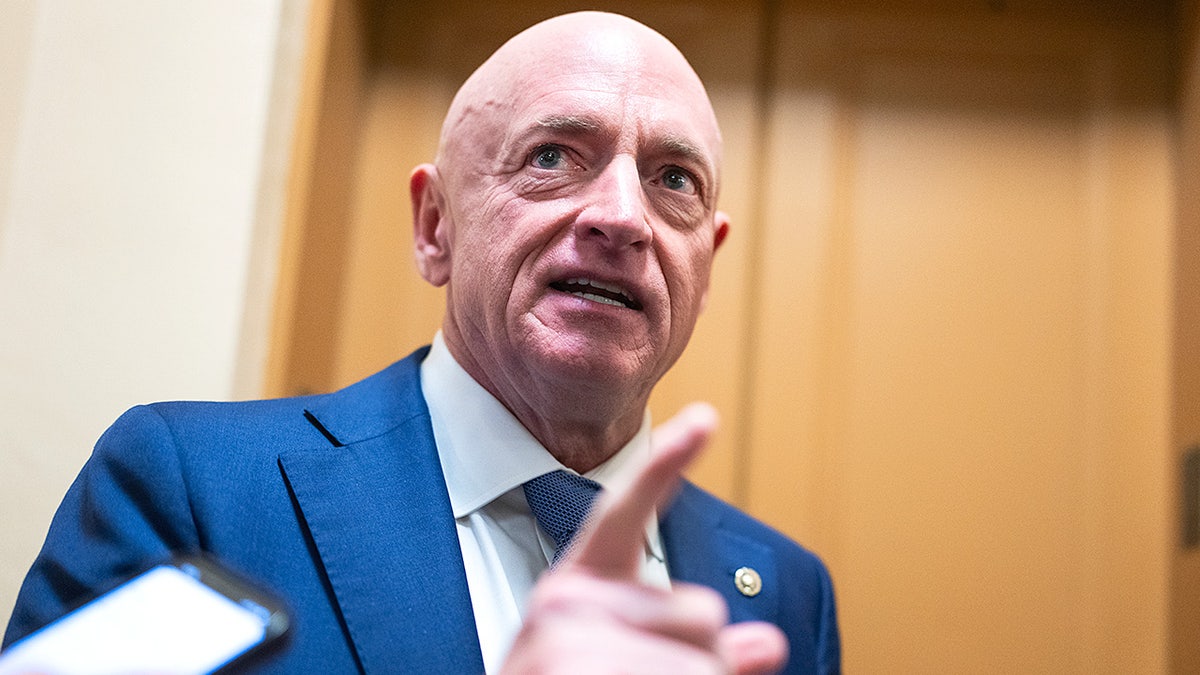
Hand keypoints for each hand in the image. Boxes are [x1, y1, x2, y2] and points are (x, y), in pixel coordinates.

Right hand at [501, 403, 788, 673]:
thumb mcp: (625, 658)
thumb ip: (696, 643)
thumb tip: (768, 643)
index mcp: (574, 584)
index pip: (625, 511)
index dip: (666, 462)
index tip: (706, 417)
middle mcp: (564, 605)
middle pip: (705, 611)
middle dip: (699, 660)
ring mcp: (564, 649)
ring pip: (707, 668)